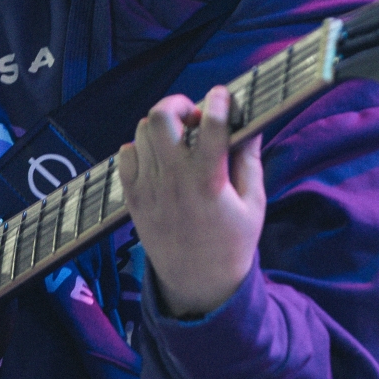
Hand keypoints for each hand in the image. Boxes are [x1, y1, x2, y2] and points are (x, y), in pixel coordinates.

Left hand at [118, 84, 264, 318]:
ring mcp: (149, 188)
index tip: (223, 95)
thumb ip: (249, 161)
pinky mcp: (133, 198)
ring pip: (142, 131)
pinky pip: (125, 155)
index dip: (218, 101)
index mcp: (209, 181)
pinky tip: (159, 157)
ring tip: (179, 138)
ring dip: (161, 126)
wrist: (197, 284)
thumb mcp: (253, 204)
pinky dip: (141, 147)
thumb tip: (250, 126)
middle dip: (178, 104)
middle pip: (161, 118)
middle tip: (194, 116)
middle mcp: (174, 180)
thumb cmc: (233, 243)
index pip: (212, 125)